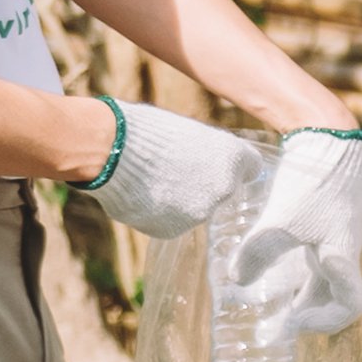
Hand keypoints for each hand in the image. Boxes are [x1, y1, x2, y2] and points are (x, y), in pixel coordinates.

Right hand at [76, 102, 255, 239]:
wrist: (111, 152)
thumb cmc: (145, 131)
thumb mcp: (187, 130)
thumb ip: (208, 152)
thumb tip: (210, 165)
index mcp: (233, 157)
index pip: (250, 167)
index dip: (231, 165)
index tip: (220, 163)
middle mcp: (224, 189)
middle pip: (220, 190)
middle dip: (203, 184)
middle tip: (173, 168)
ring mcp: (199, 214)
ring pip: (194, 209)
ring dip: (180, 200)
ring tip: (152, 180)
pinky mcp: (173, 230)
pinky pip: (170, 222)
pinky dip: (159, 213)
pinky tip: (142, 194)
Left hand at [227, 129, 361, 338]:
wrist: (328, 140)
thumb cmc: (314, 182)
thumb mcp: (283, 219)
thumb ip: (258, 251)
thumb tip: (235, 280)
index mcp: (342, 257)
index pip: (350, 306)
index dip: (324, 323)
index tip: (291, 322)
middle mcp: (342, 253)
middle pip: (332, 299)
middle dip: (303, 318)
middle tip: (271, 329)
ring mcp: (332, 239)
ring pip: (320, 281)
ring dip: (297, 299)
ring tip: (267, 309)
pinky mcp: (321, 224)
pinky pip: (311, 262)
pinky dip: (291, 275)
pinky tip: (265, 271)